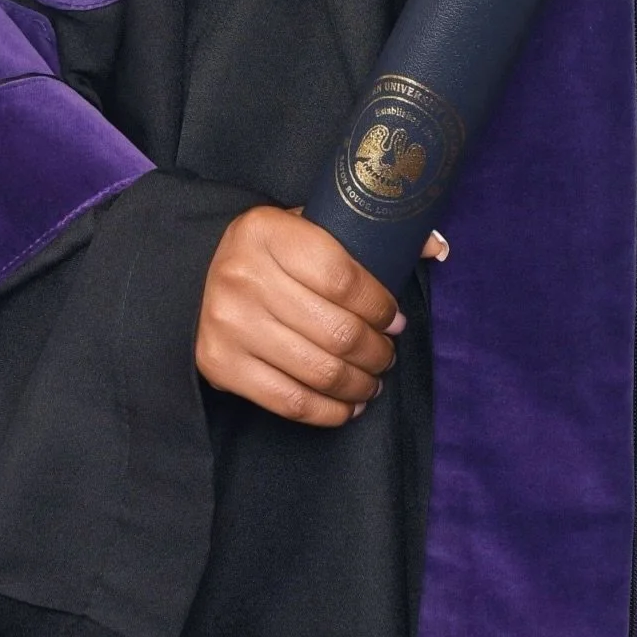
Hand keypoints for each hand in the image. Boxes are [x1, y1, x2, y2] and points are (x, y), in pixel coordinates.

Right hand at [195, 205, 447, 426]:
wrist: (198, 273)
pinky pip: (288, 401)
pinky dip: (328, 411)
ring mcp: (228, 323)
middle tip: (387, 354)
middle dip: (375, 351)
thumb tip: (437, 247)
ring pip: (318, 370)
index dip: (379, 306)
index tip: (395, 320)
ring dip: (358, 383)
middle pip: (335, 330)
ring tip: (372, 380)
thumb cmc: (272, 251)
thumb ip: (369, 234)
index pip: (343, 278)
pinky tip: (348, 406)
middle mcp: (242, 276)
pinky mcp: (219, 365)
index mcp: (266, 230)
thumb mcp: (310, 224)